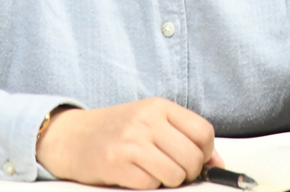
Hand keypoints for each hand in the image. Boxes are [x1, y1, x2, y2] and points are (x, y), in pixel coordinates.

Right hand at [35, 98, 222, 188]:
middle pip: (192, 157)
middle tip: (175, 172)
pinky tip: (136, 175)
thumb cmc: (117, 130)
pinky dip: (148, 186)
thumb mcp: (150, 121)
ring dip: (169, 182)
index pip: (203, 131)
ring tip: (154, 173)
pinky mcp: (118, 163)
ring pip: (176, 175)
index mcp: (159, 106)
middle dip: (189, 173)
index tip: (199, 160)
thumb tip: (217, 162)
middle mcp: (147, 120)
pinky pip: (151, 185)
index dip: (206, 152)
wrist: (73, 137)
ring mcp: (132, 141)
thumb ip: (182, 135)